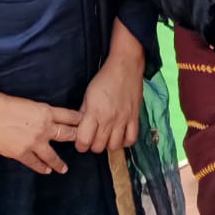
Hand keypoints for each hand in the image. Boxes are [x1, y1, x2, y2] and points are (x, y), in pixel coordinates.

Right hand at [0, 93, 84, 175]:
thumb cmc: (6, 104)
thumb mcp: (29, 104)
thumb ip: (41, 113)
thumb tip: (49, 120)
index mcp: (46, 112)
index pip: (69, 116)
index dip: (79, 120)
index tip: (86, 124)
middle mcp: (44, 127)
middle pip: (66, 135)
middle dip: (76, 139)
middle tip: (82, 145)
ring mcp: (34, 142)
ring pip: (53, 155)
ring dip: (60, 163)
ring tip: (64, 169)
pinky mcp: (21, 153)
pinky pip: (36, 163)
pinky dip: (42, 168)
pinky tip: (47, 170)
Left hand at [78, 32, 144, 152]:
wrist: (125, 66)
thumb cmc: (104, 78)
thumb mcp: (88, 94)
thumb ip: (83, 112)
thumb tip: (80, 127)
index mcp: (94, 112)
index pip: (84, 141)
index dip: (80, 145)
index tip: (81, 141)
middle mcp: (109, 119)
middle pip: (98, 147)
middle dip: (92, 145)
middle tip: (93, 137)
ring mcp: (123, 120)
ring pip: (114, 146)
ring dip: (108, 144)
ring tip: (106, 137)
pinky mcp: (135, 118)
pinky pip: (131, 139)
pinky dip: (124, 141)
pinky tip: (120, 135)